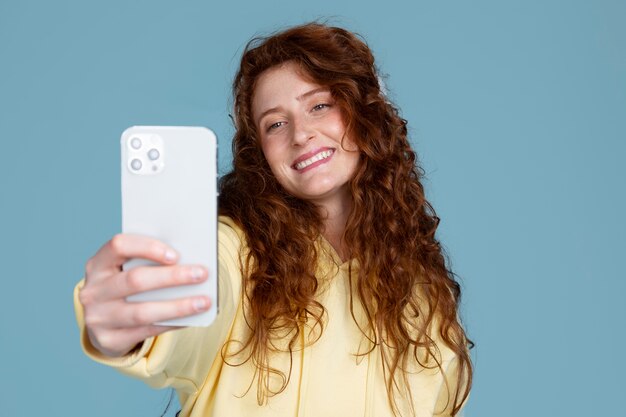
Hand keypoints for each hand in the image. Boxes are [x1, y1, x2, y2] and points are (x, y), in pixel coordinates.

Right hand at [78, 234, 210, 357]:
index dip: (148, 248)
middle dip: (172, 277)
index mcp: (97, 264)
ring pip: (143, 311)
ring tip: (204, 301)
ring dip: (178, 306)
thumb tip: (189, 261)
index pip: (118, 245)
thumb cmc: (125, 287)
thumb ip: (148, 262)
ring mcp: (98, 317)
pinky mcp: (109, 340)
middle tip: (201, 274)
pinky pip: (147, 331)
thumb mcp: (125, 270)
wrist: (101, 324)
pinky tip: (192, 318)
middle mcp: (93, 291)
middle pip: (135, 280)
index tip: (176, 254)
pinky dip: (173, 323)